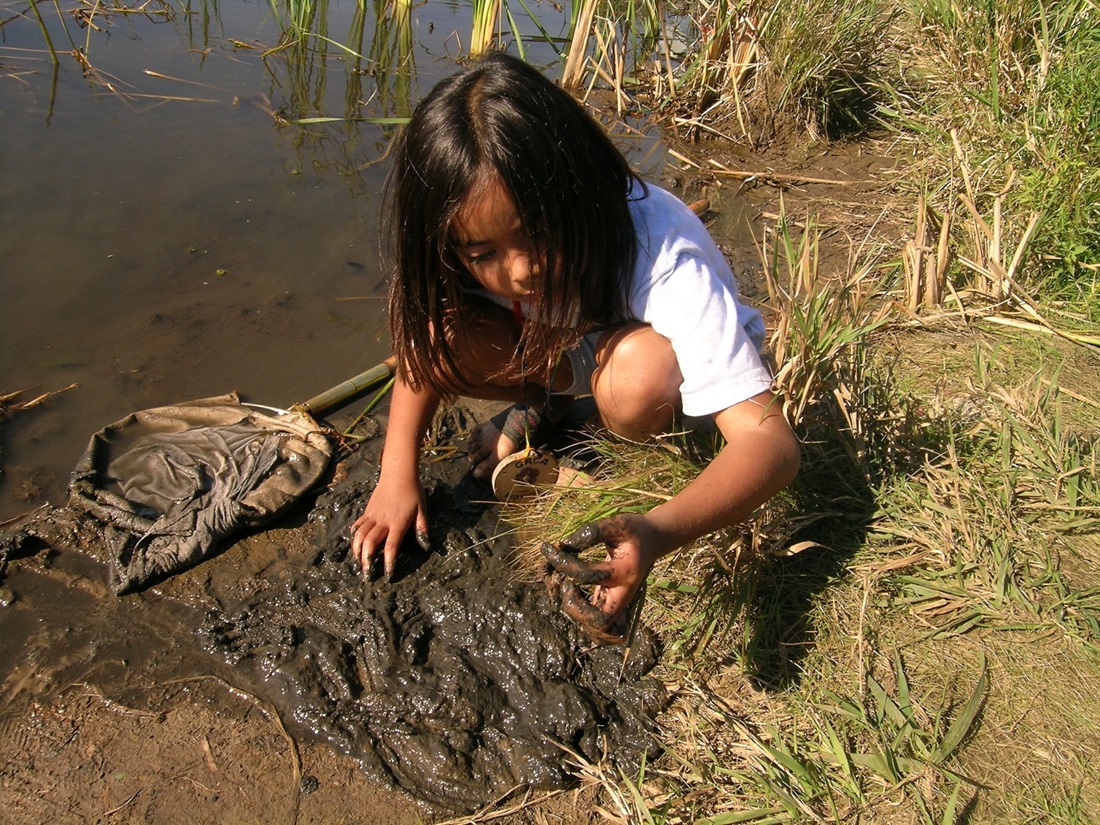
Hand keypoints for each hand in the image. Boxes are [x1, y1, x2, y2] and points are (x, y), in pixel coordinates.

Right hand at [349, 472, 428, 580]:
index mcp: (397, 523)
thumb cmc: (413, 492)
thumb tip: (426, 545)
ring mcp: (373, 516)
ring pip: (359, 535)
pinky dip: (354, 535)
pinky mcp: (367, 511)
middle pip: (370, 544)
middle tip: (367, 575)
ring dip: (356, 551)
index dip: (388, 562)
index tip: (388, 575)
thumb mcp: (422, 510)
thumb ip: (422, 528)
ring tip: (358, 562)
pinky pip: (357, 525)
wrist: (398, 474)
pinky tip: (354, 544)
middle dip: (367, 561)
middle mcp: (383, 521)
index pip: (391, 547)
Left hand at [541, 514, 665, 642]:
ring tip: (571, 591)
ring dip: (578, 617)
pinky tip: (578, 601)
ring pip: (599, 631)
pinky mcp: (615, 607)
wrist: (652, 542)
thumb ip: (594, 532)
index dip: (562, 562)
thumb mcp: (618, 524)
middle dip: (574, 607)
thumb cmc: (633, 532)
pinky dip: (587, 625)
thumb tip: (564, 545)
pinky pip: (602, 631)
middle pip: (600, 621)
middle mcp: (623, 594)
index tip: (549, 549)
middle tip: (566, 585)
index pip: (587, 576)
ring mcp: (620, 604)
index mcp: (624, 572)